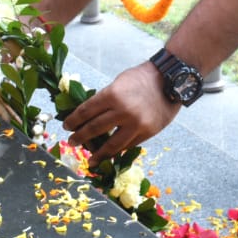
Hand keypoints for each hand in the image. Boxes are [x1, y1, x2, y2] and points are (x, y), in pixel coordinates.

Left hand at [62, 63, 180, 164]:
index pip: (86, 111)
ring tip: (90, 159)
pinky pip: (128, 145)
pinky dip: (118, 150)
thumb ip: (105, 99)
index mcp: (112, 95)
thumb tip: (88, 116)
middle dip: (80, 137)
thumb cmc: (141, 78)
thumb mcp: (118, 83)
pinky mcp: (147, 132)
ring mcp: (136, 124)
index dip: (73, 120)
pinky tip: (110, 154)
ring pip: (112, 144)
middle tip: (71, 142)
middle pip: (95, 129)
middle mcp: (123, 111)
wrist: (170, 80)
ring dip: (98, 153)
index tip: (66, 126)